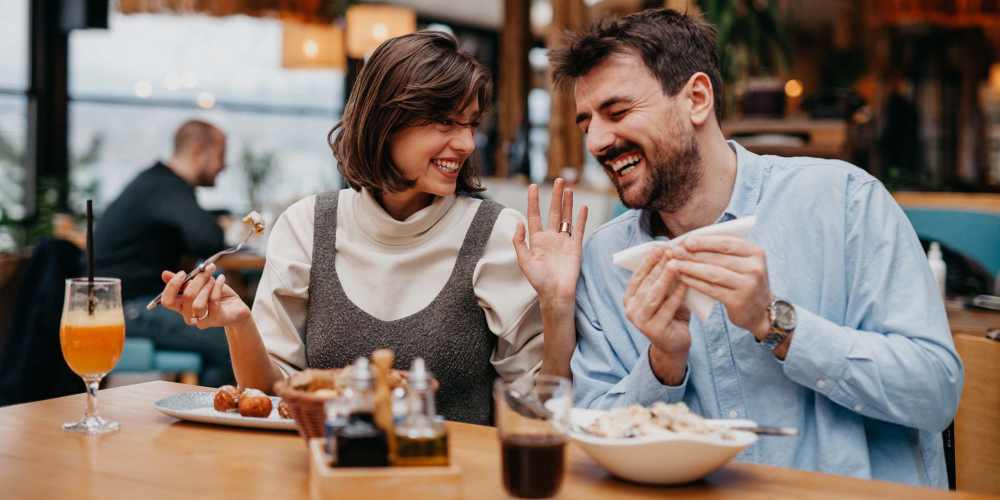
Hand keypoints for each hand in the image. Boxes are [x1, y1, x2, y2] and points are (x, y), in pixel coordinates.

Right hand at [159, 263, 250, 328]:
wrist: (236, 307)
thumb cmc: (216, 295)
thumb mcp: (200, 285)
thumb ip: (184, 281)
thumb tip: (164, 274)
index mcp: (181, 306)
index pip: (167, 301)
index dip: (172, 286)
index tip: (183, 273)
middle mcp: (189, 315)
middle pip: (186, 297)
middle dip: (197, 279)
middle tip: (206, 269)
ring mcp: (202, 320)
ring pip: (197, 304)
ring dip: (207, 286)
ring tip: (214, 278)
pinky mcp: (217, 319)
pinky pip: (214, 302)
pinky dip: (218, 286)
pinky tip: (222, 278)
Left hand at [513, 178, 588, 306]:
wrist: (556, 293)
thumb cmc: (538, 280)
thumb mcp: (523, 261)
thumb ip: (520, 241)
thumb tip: (518, 223)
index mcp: (537, 239)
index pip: (534, 215)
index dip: (534, 201)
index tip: (533, 186)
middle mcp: (551, 237)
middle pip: (554, 211)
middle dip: (556, 196)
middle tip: (558, 180)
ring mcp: (564, 241)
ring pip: (566, 217)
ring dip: (568, 203)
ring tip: (569, 188)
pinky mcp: (575, 246)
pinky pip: (578, 229)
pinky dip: (581, 217)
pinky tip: (583, 206)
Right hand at [624, 248, 691, 358]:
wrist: (674, 345)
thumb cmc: (670, 315)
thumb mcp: (664, 295)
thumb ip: (663, 279)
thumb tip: (671, 253)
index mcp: (629, 299)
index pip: (637, 276)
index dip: (647, 262)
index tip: (658, 247)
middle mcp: (631, 310)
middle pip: (646, 284)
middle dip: (658, 266)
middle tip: (670, 251)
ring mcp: (641, 322)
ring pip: (654, 295)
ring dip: (665, 278)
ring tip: (675, 263)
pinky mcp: (654, 331)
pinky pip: (667, 308)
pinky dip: (677, 295)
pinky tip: (685, 283)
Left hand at [669, 236, 772, 339]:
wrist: (760, 311)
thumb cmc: (743, 281)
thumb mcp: (742, 262)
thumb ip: (723, 251)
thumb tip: (690, 241)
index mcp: (755, 252)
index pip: (726, 243)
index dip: (704, 242)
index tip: (686, 241)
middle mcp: (754, 268)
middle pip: (717, 258)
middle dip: (692, 254)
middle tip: (673, 252)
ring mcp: (748, 285)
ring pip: (712, 273)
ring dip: (690, 268)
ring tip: (673, 264)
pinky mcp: (738, 301)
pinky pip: (711, 289)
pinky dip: (695, 282)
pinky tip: (682, 277)